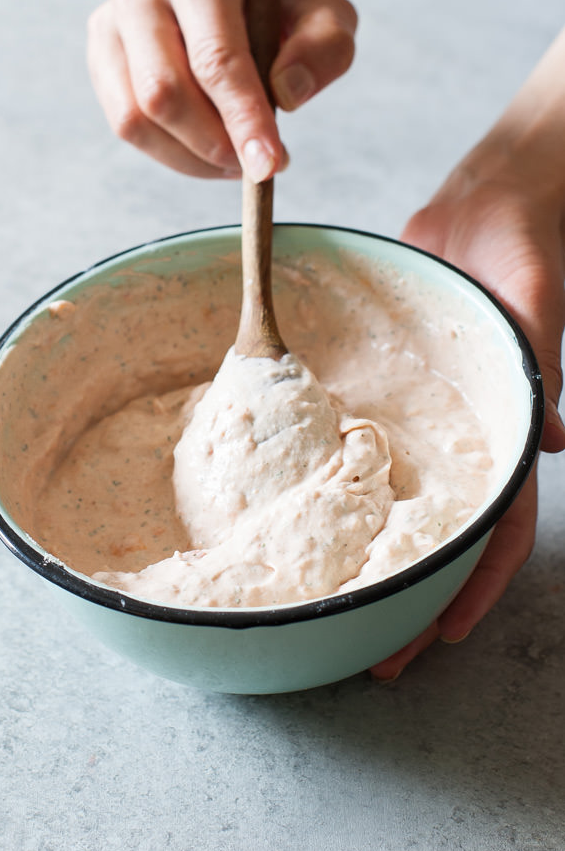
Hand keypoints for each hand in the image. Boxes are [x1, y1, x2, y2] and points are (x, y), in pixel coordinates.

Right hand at [87, 0, 356, 179]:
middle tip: (256, 168)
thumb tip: (287, 94)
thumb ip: (326, 49)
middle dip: (213, 145)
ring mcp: (110, 23)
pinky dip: (171, 153)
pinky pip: (125, 126)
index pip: (215, 58)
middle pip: (162, 93)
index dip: (242, 118)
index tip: (268, 165)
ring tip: (235, 159)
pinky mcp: (101, 57)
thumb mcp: (327, 18)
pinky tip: (207, 149)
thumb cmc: (281, 9)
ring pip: (135, 118)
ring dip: (191, 157)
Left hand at [371, 139, 564, 680]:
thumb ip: (539, 366)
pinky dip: (347, 482)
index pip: (498, 525)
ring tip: (335, 602)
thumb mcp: (536, 301)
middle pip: (441, 531)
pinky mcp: (391, 386)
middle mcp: (464, 434)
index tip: (440, 635)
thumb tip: (554, 440)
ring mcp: (425, 417)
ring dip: (375, 553)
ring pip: (401, 499)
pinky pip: (366, 442)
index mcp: (505, 426)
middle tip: (372, 651)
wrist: (492, 199)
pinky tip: (311, 510)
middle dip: (411, 593)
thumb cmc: (527, 243)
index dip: (476, 585)